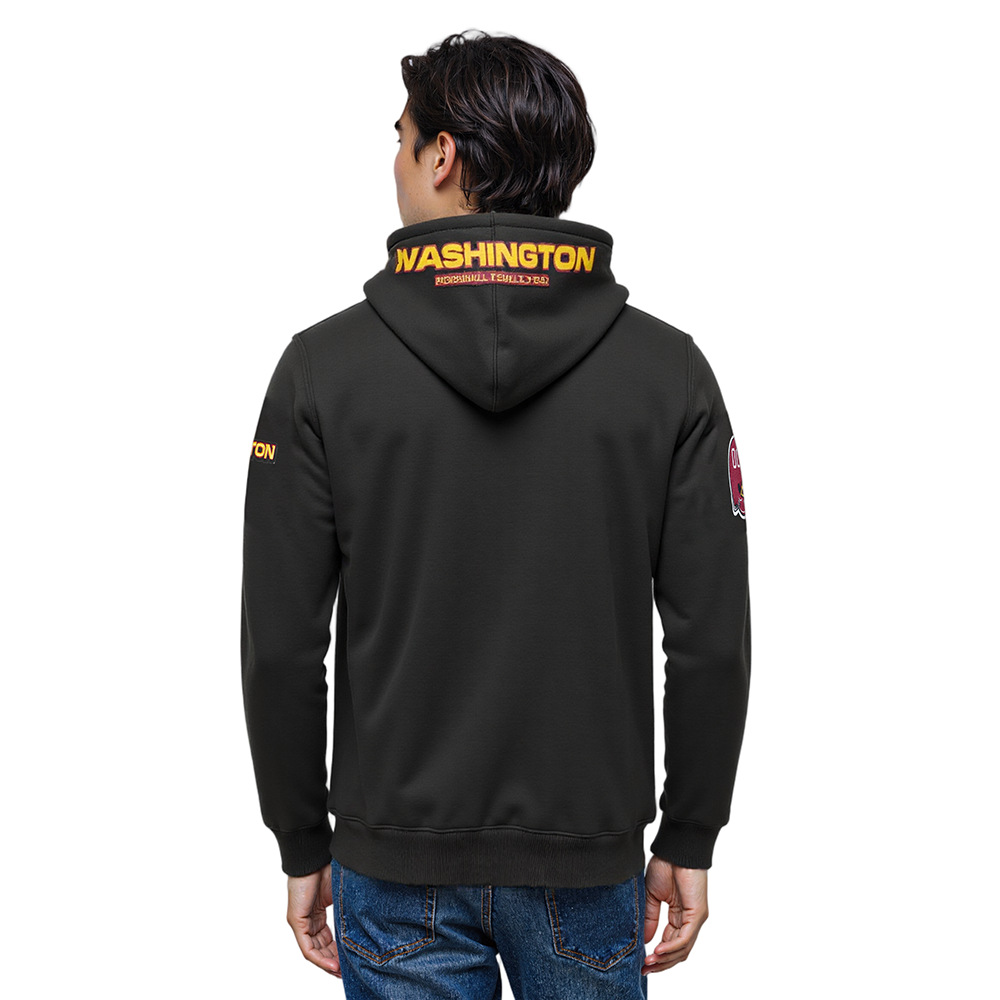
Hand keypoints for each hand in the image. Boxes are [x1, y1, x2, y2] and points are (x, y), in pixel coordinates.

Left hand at [286, 864, 341, 977]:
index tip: (352, 960)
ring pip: (314, 952)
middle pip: (320, 948)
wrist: (313, 857)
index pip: (327, 940)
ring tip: (341, 973)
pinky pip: (307, 948)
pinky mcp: (296, 921)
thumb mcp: (341, 893)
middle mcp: (308, 921)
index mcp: (318, 914)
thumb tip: (367, 918)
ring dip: (328, 964)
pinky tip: (332, 966)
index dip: (339, 952)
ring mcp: (301, 922)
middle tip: (348, 972)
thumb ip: (347, 909)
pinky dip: (320, 959)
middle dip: (334, 962)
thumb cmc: (327, 868)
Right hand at [641, 855, 708, 974]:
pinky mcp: (698, 914)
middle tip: (644, 969)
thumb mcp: (652, 895)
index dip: (657, 956)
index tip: (641, 963)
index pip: (670, 943)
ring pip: (682, 948)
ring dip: (665, 959)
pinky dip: (671, 946)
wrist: (675, 848)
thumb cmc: (665, 864)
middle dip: (661, 963)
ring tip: (648, 963)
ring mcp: (696, 918)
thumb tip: (645, 940)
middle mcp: (689, 920)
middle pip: (678, 951)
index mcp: (679, 915)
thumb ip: (650, 917)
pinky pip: (685, 937)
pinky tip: (658, 950)